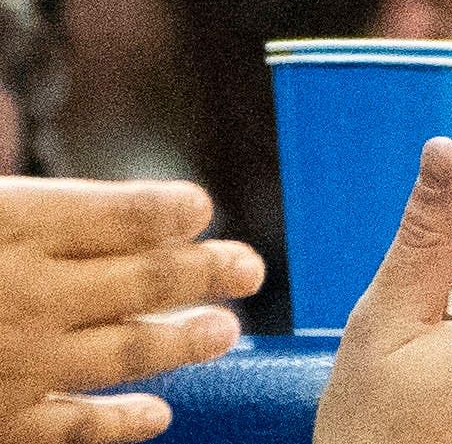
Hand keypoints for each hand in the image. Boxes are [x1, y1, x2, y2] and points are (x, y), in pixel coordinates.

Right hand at [0, 176, 257, 443]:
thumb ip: (38, 214)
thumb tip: (123, 215)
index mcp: (20, 225)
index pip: (124, 214)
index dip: (170, 211)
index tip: (199, 210)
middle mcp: (31, 293)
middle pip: (145, 278)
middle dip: (206, 273)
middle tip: (248, 270)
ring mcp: (17, 362)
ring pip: (126, 351)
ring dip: (183, 342)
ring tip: (224, 333)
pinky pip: (73, 427)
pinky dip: (120, 423)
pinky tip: (156, 416)